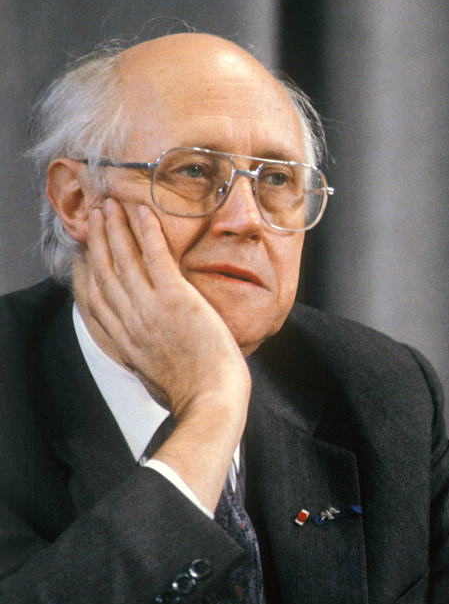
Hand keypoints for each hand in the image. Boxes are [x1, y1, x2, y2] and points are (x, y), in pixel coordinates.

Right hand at [73, 198, 248, 507]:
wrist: (210, 397)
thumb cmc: (193, 391)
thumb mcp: (155, 374)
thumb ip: (145, 355)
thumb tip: (147, 349)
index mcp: (123, 340)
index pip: (93, 300)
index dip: (85, 272)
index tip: (83, 254)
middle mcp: (129, 321)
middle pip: (103, 272)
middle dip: (96, 241)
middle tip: (94, 216)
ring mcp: (150, 308)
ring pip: (124, 259)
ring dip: (115, 228)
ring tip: (111, 206)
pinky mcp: (175, 299)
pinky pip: (155, 257)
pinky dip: (147, 232)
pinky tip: (143, 213)